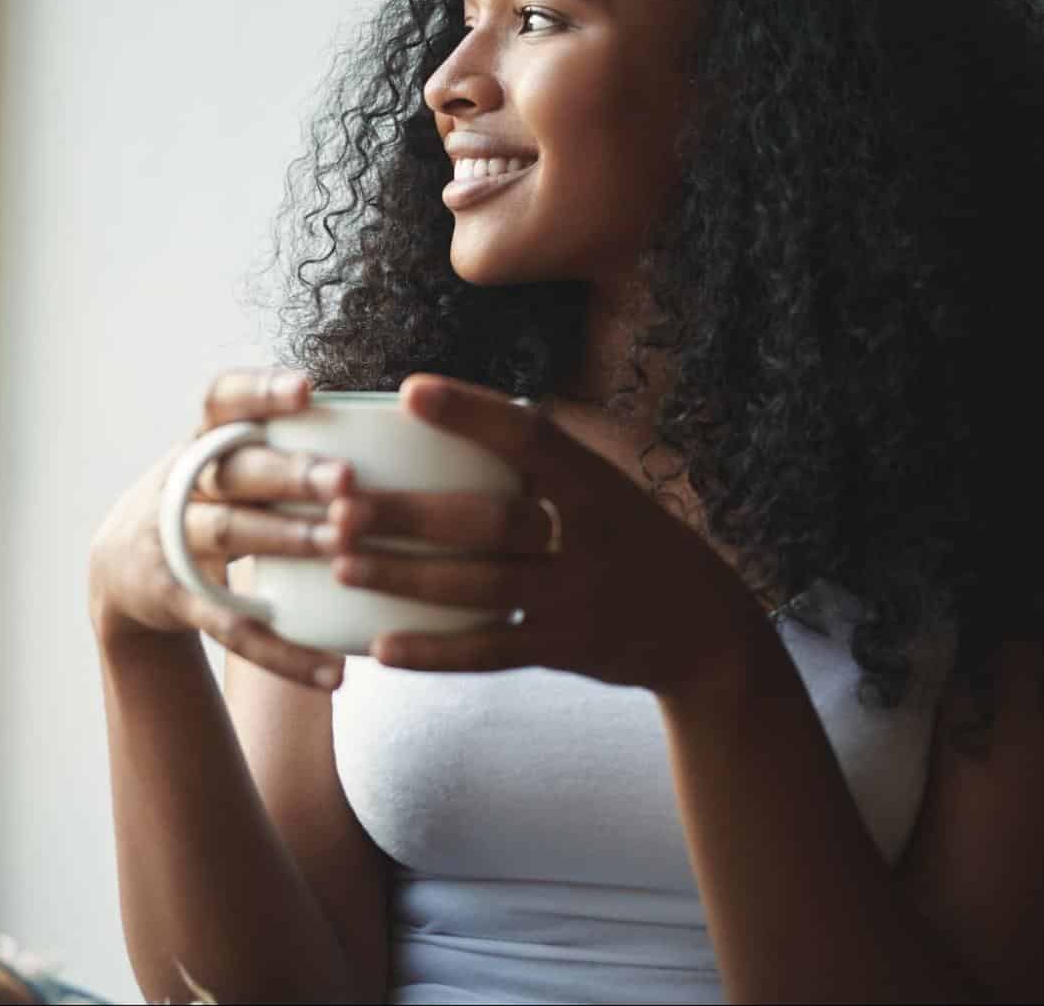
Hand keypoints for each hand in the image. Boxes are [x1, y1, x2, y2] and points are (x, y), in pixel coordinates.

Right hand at [87, 368, 362, 690]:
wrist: (118, 570)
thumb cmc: (205, 501)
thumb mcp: (222, 463)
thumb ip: (280, 447)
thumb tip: (396, 436)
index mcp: (201, 441)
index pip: (221, 401)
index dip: (259, 392)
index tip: (306, 387)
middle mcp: (182, 484)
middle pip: (235, 471)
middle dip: (291, 474)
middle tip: (347, 478)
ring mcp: (173, 542)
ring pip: (230, 534)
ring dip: (287, 539)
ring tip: (343, 546)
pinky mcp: (178, 600)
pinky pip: (233, 628)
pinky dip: (284, 652)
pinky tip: (335, 671)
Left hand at [329, 373, 770, 693]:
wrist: (705, 629)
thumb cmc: (629, 537)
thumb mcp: (604, 485)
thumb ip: (542, 455)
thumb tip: (446, 403)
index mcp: (596, 482)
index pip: (530, 436)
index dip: (470, 413)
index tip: (407, 391)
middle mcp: (590, 537)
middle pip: (488, 522)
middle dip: (410, 514)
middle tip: (339, 505)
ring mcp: (580, 598)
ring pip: (479, 589)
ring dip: (405, 577)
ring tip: (341, 564)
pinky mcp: (566, 651)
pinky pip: (490, 652)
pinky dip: (434, 652)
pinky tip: (379, 646)